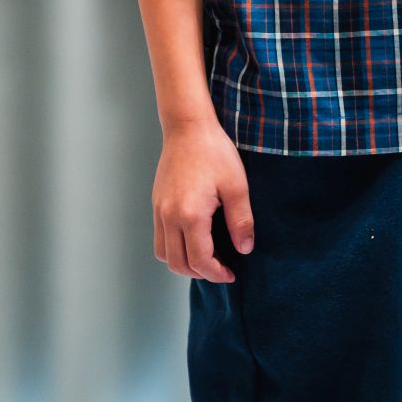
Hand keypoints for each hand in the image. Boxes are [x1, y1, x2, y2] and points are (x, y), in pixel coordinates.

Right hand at [153, 119, 255, 282]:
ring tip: (205, 258)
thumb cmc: (214, 152)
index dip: (217, 273)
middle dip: (200, 273)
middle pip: (178, 263)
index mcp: (191, 214)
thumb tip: (244, 249)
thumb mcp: (236, 185)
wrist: (188, 127)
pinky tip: (193, 239)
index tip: (231, 274)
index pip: (200, 260)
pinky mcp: (156, 203)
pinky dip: (173, 248)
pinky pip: (159, 238)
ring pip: (164, 254)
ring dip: (183, 263)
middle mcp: (169, 216)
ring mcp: (159, 210)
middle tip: (221, 269)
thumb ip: (241, 221)